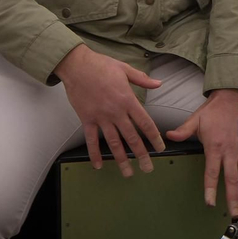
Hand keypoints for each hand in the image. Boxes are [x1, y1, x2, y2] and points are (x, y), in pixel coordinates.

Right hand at [53, 44, 165, 178]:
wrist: (77, 66)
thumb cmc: (101, 65)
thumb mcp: (125, 69)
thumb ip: (142, 79)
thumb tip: (159, 83)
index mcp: (128, 100)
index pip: (145, 123)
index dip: (154, 137)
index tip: (160, 148)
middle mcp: (116, 112)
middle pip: (131, 137)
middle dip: (141, 154)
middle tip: (148, 168)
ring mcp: (101, 117)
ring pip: (113, 143)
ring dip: (121, 159)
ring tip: (128, 173)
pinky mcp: (87, 119)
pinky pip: (91, 140)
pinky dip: (94, 153)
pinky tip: (99, 165)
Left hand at [166, 89, 237, 215]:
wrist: (230, 97)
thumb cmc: (213, 110)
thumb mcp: (195, 120)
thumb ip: (183, 131)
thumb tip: (169, 137)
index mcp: (215, 147)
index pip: (211, 172)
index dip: (210, 188)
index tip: (210, 202)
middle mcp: (230, 151)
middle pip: (232, 179)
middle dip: (234, 197)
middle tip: (236, 213)